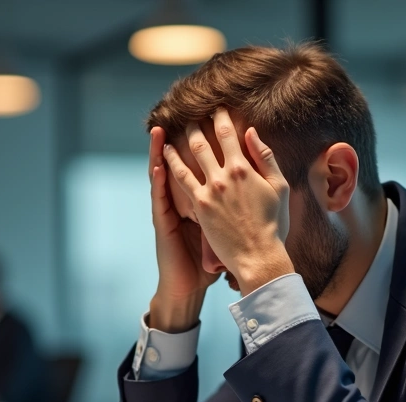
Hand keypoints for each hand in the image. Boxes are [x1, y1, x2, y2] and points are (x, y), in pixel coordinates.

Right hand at [147, 126, 217, 331]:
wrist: (190, 284)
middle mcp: (184, 199)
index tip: (215, 121)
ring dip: (161, 152)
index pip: (204, 165)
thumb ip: (233, 204)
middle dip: (184, 139)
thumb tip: (247, 185)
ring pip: (164, 175)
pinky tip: (158, 163)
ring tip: (160, 130)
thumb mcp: (225, 227)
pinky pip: (160, 197)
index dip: (208, 144)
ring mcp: (170, 209)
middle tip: (187, 113)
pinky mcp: (163, 222)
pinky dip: (159, 179)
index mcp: (202, 198)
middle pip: (183, 162)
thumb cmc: (212, 258)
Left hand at [161, 108, 294, 294]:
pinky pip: (181, 179)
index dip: (221, 118)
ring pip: (191, 157)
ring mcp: (210, 190)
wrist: (258, 256)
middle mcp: (225, 175)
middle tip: (193, 114)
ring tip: (179, 128)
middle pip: (206, 142)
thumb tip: (251, 132)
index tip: (217, 109)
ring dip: (183, 139)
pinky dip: (172, 163)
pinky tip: (165, 154)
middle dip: (198, 125)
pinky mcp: (199, 206)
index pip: (229, 135)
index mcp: (245, 168)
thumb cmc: (273, 224)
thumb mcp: (279, 187)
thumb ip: (265, 157)